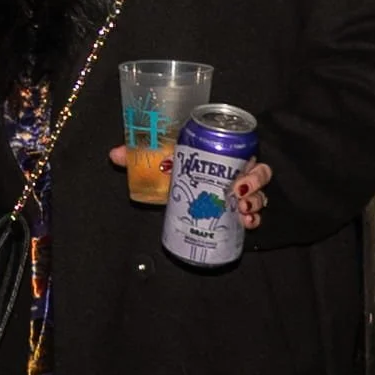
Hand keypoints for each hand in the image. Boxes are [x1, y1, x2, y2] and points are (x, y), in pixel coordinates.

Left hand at [110, 147, 270, 227]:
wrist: (175, 195)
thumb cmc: (170, 169)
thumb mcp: (157, 160)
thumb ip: (138, 156)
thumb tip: (114, 155)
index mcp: (219, 152)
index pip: (243, 150)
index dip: (249, 162)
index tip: (241, 178)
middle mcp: (234, 169)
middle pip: (259, 172)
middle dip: (255, 184)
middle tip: (239, 195)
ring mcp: (238, 191)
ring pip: (260, 194)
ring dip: (256, 203)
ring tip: (243, 213)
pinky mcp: (237, 210)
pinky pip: (254, 214)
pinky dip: (254, 219)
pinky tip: (246, 223)